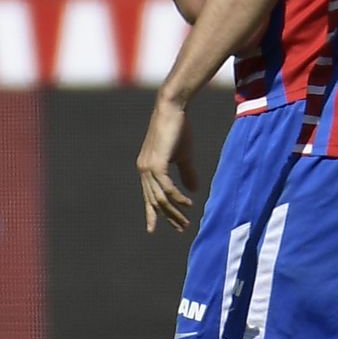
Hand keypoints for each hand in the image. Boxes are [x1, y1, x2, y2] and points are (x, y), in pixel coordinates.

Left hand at [136, 97, 196, 232]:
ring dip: (174, 211)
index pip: (149, 196)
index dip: (152, 213)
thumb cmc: (179, 129)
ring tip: (186, 222)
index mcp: (147, 169)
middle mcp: (144, 170)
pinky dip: (176, 197)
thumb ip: (187, 174)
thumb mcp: (184, 155)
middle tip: (181, 228)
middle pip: (155, 201)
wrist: (173, 109)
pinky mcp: (156, 164)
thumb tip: (194, 191)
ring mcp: (148, 168)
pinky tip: (187, 204)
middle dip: (168, 217)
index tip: (153, 230)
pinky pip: (166, 188)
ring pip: (160, 197)